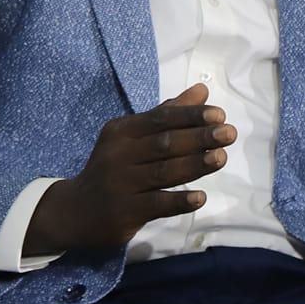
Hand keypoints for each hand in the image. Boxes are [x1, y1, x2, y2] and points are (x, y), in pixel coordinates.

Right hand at [24, 84, 236, 257]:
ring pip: (163, 172)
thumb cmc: (112, 169)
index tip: (219, 114)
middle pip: (164, 143)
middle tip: (229, 134)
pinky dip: (179, 201)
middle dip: (198, 137)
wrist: (76, 211)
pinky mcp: (125, 211)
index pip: (159, 119)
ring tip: (221, 158)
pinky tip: (199, 197)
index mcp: (121, 132)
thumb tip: (202, 92)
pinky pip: (156, 204)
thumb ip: (166, 115)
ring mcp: (121, 184)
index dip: (189, 116)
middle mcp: (119, 154)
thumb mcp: (130, 139)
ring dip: (194, 164)